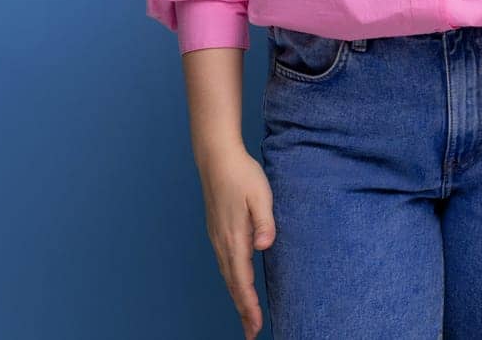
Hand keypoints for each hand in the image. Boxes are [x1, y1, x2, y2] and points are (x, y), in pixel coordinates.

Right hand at [195, 144, 275, 338]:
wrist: (216, 158)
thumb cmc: (242, 174)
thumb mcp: (261, 194)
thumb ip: (265, 221)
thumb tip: (264, 246)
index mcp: (234, 237)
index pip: (242, 280)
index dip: (249, 305)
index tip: (255, 325)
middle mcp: (222, 242)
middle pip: (233, 284)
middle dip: (243, 310)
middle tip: (251, 333)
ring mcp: (217, 238)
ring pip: (227, 276)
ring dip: (237, 298)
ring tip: (247, 316)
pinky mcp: (217, 232)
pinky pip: (225, 265)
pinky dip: (232, 281)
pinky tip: (238, 285)